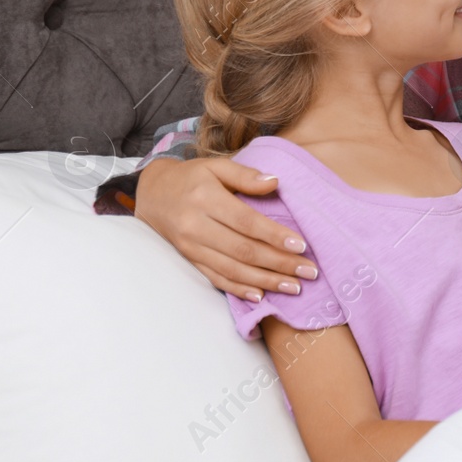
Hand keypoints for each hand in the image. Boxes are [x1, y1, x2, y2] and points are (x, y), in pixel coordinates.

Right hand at [135, 156, 318, 302]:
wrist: (152, 194)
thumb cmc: (191, 177)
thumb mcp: (216, 166)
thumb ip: (245, 174)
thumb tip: (275, 182)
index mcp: (206, 199)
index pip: (246, 222)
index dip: (274, 235)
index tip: (301, 246)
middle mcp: (196, 226)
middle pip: (242, 250)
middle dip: (279, 263)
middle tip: (309, 272)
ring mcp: (190, 247)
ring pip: (231, 269)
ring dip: (265, 281)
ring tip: (294, 287)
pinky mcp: (189, 260)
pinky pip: (215, 278)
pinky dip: (238, 289)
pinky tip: (261, 296)